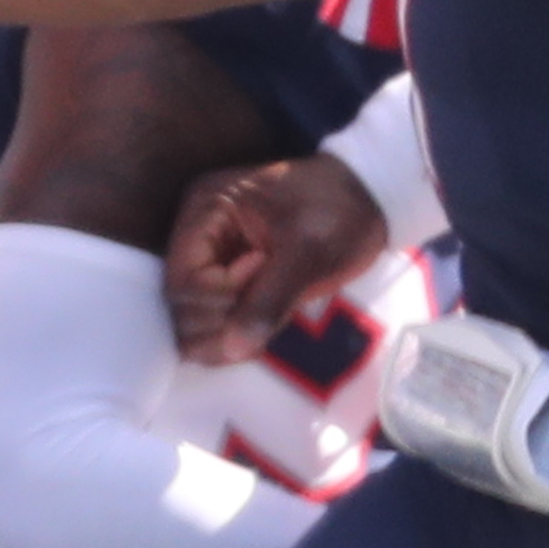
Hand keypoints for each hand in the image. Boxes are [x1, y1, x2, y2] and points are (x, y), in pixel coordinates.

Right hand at [165, 153, 387, 363]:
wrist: (368, 200)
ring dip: (225, 334)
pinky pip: (215, 317)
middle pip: (180, 303)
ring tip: (265, 329)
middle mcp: (197, 233)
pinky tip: (262, 331)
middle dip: (217, 325)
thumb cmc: (339, 213)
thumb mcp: (308, 252)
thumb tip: (232, 348)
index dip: (215, 303)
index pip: (182, 279)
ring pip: (193, 318)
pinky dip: (234, 332)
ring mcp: (211, 257)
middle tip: (263, 326)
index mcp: (208, 209)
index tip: (261, 288)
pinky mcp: (228, 276)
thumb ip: (270, 299)